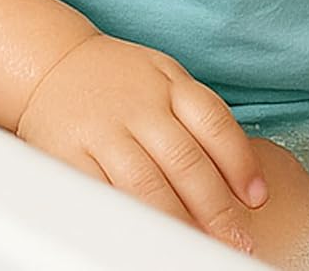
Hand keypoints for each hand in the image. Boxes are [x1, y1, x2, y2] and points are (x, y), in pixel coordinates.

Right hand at [15, 33, 267, 254]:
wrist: (52, 62)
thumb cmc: (120, 79)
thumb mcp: (164, 78)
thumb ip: (201, 119)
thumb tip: (246, 183)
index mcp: (167, 83)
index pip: (213, 123)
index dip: (240, 163)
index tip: (256, 200)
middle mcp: (137, 106)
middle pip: (184, 160)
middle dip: (216, 208)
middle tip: (237, 241)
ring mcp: (103, 131)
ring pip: (146, 184)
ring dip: (177, 221)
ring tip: (198, 247)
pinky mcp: (71, 155)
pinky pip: (103, 194)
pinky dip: (128, 219)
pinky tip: (146, 235)